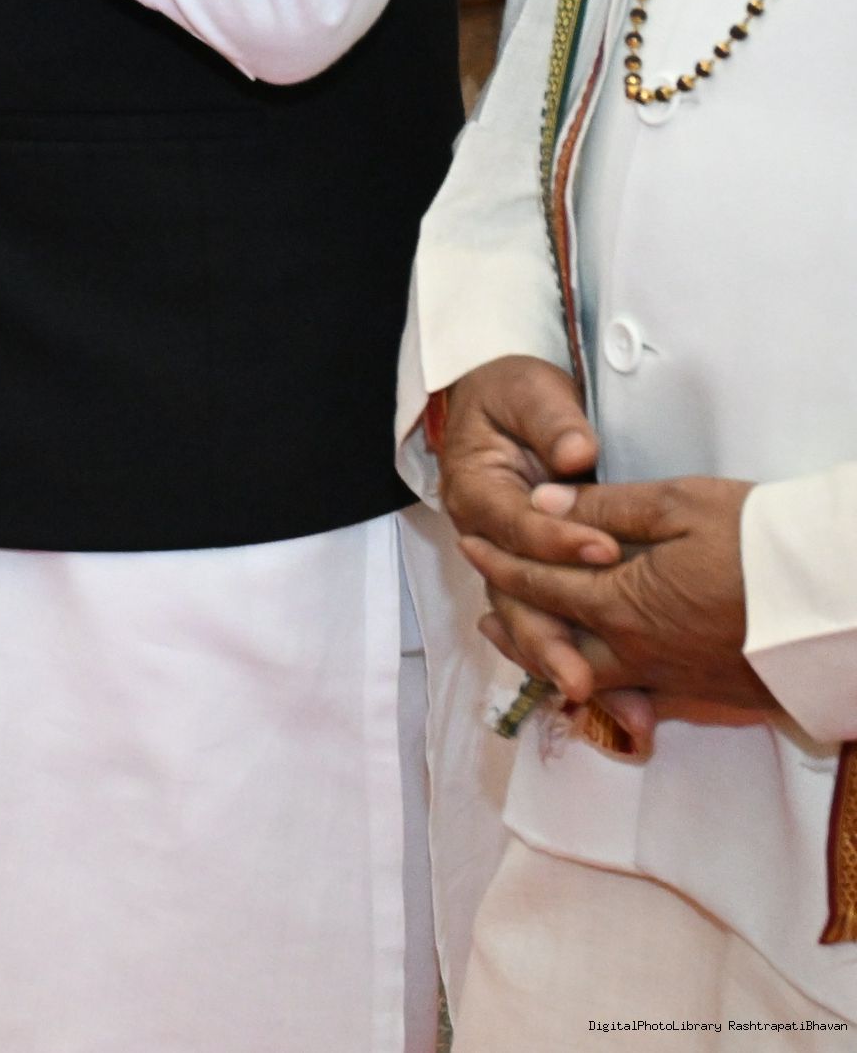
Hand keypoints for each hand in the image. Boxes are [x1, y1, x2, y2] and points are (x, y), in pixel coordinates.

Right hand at [438, 354, 613, 694]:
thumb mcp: (530, 394)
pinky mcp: (537, 581)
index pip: (512, 524)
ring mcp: (508, 565)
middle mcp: (484, 539)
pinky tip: (617, 698)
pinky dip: (583, 661)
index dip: (554, 540)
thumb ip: (552, 423)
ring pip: (527, 622)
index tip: (605, 551)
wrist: (504, 407)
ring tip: (597, 699)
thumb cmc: (516, 398)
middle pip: (508, 596)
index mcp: (475, 490)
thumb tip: (576, 452)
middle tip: (581, 676)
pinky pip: (554, 624)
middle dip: (545, 637)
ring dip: (560, 663)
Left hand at [470, 468, 774, 724]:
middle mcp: (635, 646)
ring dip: (551, 659)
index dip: (501, 562)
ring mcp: (670, 674)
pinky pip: (635, 689)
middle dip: (515, 624)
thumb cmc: (761, 542)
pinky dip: (602, 680)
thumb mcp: (679, 504)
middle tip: (482, 617)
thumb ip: (605, 510)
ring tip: (525, 650)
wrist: (837, 603)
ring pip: (591, 673)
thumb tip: (542, 505)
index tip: (469, 544)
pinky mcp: (704, 690)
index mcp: (619, 598)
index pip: (540, 582)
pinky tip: (598, 670)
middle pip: (553, 639)